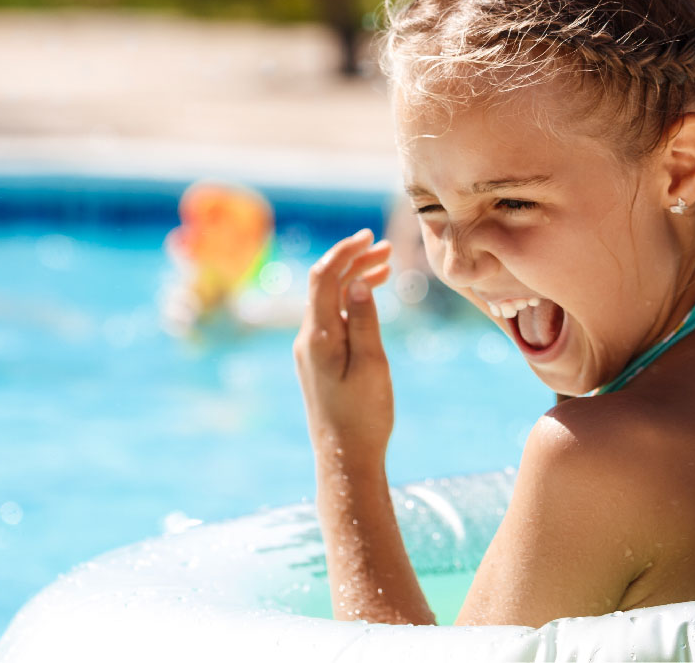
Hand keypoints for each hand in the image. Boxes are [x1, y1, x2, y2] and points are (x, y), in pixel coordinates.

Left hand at [293, 229, 395, 456]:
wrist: (345, 457)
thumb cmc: (363, 415)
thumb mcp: (371, 365)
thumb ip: (363, 321)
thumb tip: (357, 283)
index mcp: (318, 337)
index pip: (324, 279)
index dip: (344, 253)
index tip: (368, 237)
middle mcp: (308, 339)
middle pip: (325, 286)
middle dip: (353, 262)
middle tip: (386, 249)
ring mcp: (312, 350)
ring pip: (329, 301)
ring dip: (353, 280)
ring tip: (386, 267)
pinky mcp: (320, 360)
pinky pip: (332, 318)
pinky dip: (351, 301)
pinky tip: (371, 296)